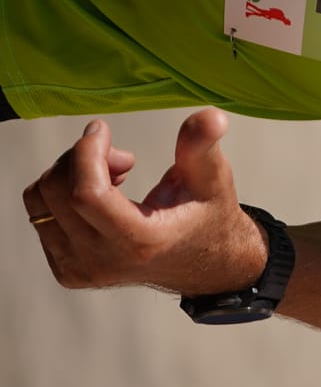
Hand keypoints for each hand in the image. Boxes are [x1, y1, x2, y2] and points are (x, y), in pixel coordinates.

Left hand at [21, 108, 267, 294]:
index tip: (102, 129)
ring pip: (40, 200)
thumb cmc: (206, 217)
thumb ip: (203, 146)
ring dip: (69, 174)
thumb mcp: (214, 178)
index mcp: (141, 241)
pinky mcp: (66, 269)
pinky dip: (62, 193)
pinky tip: (98, 195)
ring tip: (110, 175)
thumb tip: (210, 117)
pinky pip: (39, 215)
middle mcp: (102, 260)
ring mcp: (79, 268)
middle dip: (82, 158)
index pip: (85, 194)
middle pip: (56, 191)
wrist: (202, 264)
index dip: (86, 153)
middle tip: (121, 157)